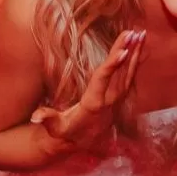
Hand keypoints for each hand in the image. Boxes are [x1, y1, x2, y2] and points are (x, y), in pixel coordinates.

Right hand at [36, 30, 142, 153]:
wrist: (84, 142)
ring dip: (135, 53)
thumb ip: (47, 119)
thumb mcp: (55, 128)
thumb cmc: (66, 131)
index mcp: (93, 104)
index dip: (112, 65)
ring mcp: (117, 98)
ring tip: (141, 34)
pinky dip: (136, 60)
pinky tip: (141, 46)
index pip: (103, 81)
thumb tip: (35, 117)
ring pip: (129, 72)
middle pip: (119, 72)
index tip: (123, 51)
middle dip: (127, 52)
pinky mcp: (120, 96)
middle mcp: (109, 100)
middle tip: (134, 33)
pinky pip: (130, 75)